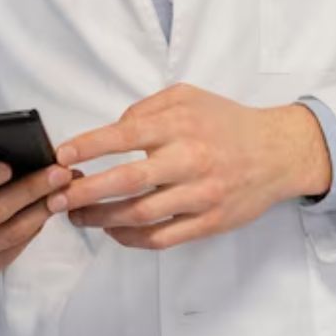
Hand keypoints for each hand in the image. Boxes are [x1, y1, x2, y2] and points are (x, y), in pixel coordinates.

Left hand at [47, 84, 330, 250]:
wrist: (279, 151)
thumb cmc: (226, 121)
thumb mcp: (187, 96)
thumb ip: (146, 108)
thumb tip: (113, 129)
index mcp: (179, 126)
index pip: (123, 136)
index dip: (88, 147)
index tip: (60, 155)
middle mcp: (188, 161)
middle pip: (126, 181)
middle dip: (84, 191)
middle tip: (56, 197)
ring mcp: (200, 195)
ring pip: (140, 215)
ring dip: (101, 219)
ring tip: (76, 216)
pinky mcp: (210, 222)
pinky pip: (162, 238)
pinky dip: (131, 239)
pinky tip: (112, 232)